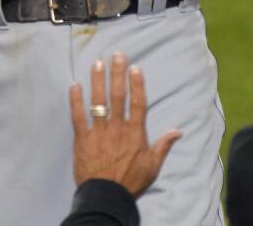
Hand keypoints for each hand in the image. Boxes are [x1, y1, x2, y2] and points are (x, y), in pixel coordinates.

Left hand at [69, 53, 181, 197]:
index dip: (137, 83)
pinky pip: (78, 116)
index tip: (135, 67)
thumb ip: (163, 145)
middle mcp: (117, 127)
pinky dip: (75, 100)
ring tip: (97, 63)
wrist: (107, 196)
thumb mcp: (152, 166)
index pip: (137, 102)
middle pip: (118, 95)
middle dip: (117, 73)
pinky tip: (74, 85)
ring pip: (98, 101)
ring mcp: (99, 131)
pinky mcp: (82, 138)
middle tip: (117, 55)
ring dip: (97, 81)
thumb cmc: (130, 182)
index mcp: (134, 132)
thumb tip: (178, 131)